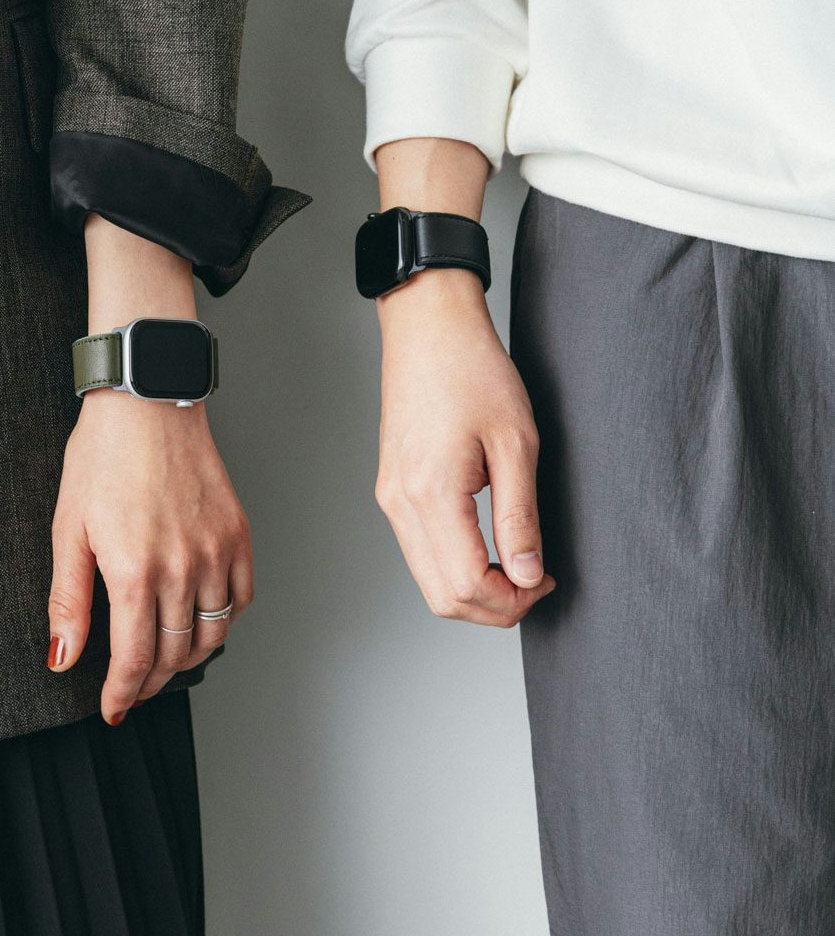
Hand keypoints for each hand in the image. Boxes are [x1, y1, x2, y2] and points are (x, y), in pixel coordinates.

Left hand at [48, 390, 253, 722]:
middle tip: (134, 689)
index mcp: (135, 570)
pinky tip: (201, 620)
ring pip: (213, 632)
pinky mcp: (238, 533)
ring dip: (187, 657)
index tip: (114, 708)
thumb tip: (63, 657)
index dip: (123, 694)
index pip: (136, 659)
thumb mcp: (69, 529)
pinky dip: (224, 619)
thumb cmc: (102, 456)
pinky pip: (240, 597)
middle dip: (151, 681)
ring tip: (165, 661)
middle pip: (175, 653)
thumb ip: (68, 600)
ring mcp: (217, 550)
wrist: (147, 402)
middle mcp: (183, 567)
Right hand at [375, 269, 554, 626]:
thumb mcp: (516, 443)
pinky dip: (454, 566)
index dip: (512, 600)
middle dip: (493, 606)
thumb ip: (520, 516)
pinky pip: (420, 552)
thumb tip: (526, 574)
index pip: (466, 585)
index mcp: (430, 492)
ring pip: (428, 580)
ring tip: (516, 564)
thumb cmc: (474, 371)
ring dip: (474, 589)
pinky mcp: (391, 490)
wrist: (429, 329)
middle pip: (442, 597)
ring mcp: (390, 498)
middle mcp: (400, 503)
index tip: (545, 579)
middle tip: (534, 580)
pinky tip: (487, 547)